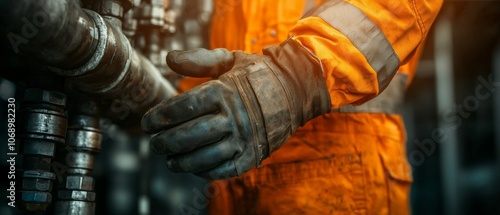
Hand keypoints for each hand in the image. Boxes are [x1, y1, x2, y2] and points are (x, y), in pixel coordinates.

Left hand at [141, 38, 330, 179]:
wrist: (297, 90)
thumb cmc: (258, 74)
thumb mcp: (230, 59)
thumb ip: (199, 59)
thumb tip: (169, 59)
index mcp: (224, 90)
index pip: (183, 107)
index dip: (161, 117)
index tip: (147, 123)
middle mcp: (234, 116)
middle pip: (190, 134)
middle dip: (166, 142)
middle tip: (154, 144)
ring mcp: (245, 138)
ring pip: (205, 156)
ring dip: (182, 161)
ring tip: (169, 160)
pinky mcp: (253, 155)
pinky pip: (224, 169)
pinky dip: (205, 171)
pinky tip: (193, 168)